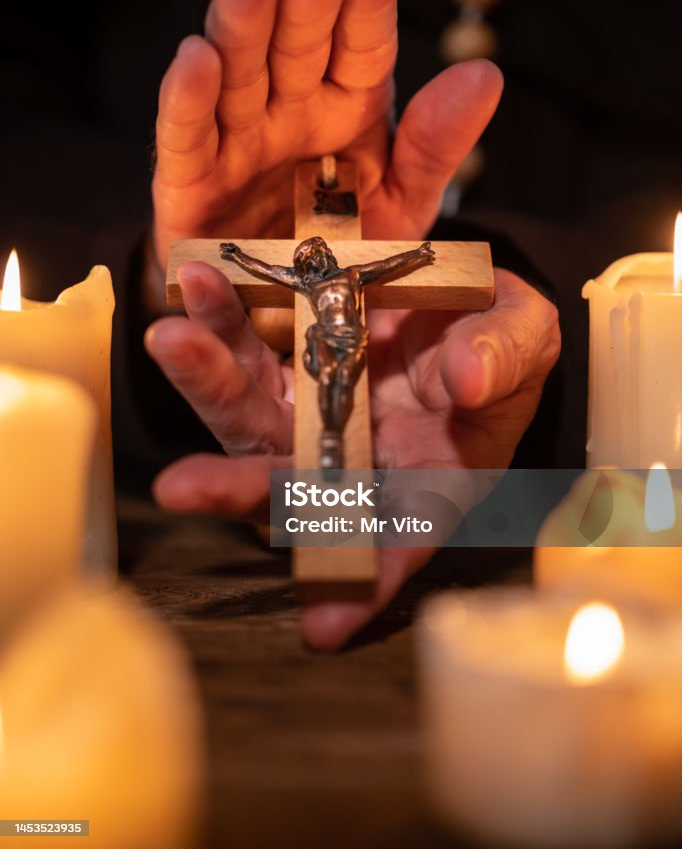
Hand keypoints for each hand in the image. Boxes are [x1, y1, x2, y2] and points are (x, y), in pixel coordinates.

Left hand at [145, 263, 559, 650]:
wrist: (455, 295)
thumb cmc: (499, 336)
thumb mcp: (525, 336)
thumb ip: (506, 357)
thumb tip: (468, 378)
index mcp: (430, 479)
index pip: (401, 541)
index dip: (366, 583)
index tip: (323, 622)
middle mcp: (357, 464)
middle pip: (292, 493)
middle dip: (238, 490)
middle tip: (183, 487)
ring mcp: (312, 419)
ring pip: (250, 423)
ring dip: (207, 387)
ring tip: (172, 341)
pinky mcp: (283, 372)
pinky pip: (243, 356)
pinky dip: (219, 327)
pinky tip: (197, 288)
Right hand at [151, 0, 501, 275]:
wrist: (285, 315)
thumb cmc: (345, 251)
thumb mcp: (405, 204)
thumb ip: (436, 146)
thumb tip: (485, 74)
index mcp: (349, 105)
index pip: (362, 41)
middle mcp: (292, 110)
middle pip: (297, 45)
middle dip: (305, 1)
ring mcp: (238, 140)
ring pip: (239, 75)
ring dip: (242, 28)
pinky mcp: (190, 181)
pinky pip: (189, 138)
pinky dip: (188, 102)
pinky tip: (197, 59)